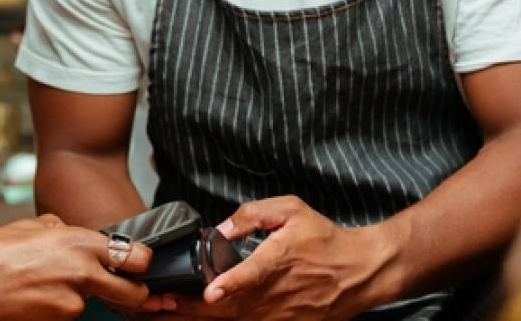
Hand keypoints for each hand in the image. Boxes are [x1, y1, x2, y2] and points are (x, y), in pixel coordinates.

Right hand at [0, 214, 152, 320]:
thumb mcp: (23, 227)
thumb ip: (53, 227)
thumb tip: (63, 228)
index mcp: (78, 241)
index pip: (134, 255)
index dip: (139, 263)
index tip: (139, 266)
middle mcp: (83, 271)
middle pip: (131, 292)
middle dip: (130, 293)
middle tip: (119, 290)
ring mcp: (74, 302)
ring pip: (89, 302)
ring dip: (76, 297)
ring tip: (41, 287)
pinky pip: (67, 315)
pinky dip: (56, 310)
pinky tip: (34, 300)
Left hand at [152, 196, 396, 319]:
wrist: (360, 271)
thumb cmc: (324, 239)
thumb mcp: (292, 210)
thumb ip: (254, 213)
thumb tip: (221, 228)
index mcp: (280, 259)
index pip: (254, 273)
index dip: (232, 283)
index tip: (211, 291)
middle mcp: (278, 292)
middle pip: (231, 306)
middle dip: (192, 307)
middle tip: (160, 303)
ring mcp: (281, 315)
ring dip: (199, 319)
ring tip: (166, 314)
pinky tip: (198, 320)